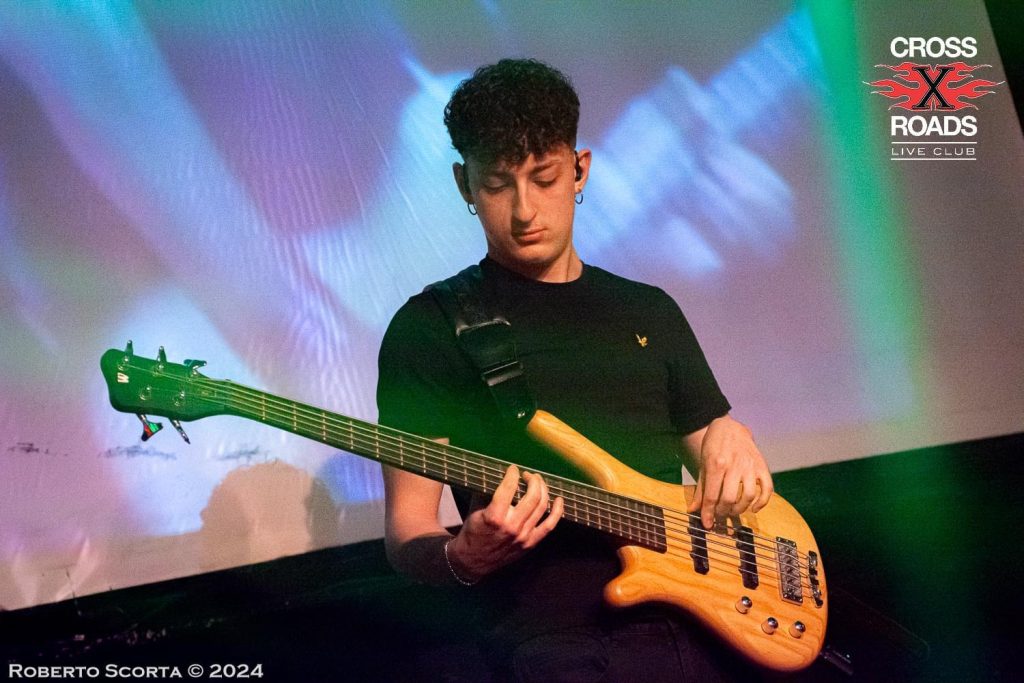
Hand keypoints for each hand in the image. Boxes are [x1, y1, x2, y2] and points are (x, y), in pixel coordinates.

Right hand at [447, 465, 563, 581]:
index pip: (509, 488)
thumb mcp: (476, 511)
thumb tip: (505, 479)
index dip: (512, 474)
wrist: (473, 561)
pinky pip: (549, 526)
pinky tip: (558, 500)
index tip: (513, 469)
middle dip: (532, 480)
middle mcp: (512, 526)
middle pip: (532, 496)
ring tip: (538, 482)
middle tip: (528, 475)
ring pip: (541, 506)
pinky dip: (557, 511)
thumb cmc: (473, 534)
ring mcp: (523, 536)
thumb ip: (491, 495)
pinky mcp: (530, 543)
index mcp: (495, 516)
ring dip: (542, 489)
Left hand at [687, 415, 772, 528]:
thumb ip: (700, 489)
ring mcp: (751, 466)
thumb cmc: (713, 446)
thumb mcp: (703, 465)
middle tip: (719, 515)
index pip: (712, 495)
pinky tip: (753, 508)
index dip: (708, 513)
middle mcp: (735, 465)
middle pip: (729, 498)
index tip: (707, 524)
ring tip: (732, 510)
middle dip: (723, 512)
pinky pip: (767, 488)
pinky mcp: (762, 466)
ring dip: (740, 509)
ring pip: (748, 495)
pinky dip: (762, 502)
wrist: (729, 427)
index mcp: (716, 464)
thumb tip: (693, 510)